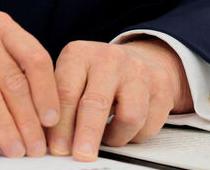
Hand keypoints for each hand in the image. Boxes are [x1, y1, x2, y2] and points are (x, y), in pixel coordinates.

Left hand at [48, 38, 192, 160]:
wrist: (137, 59)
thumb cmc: (96, 74)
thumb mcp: (71, 77)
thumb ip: (58, 104)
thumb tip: (48, 139)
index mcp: (79, 54)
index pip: (67, 92)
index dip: (61, 125)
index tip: (58, 147)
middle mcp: (109, 58)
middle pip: (97, 103)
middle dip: (87, 135)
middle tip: (82, 154)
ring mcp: (138, 71)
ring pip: (129, 117)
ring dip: (115, 138)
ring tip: (105, 137)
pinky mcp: (161, 86)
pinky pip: (148, 125)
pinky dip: (133, 135)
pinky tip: (123, 128)